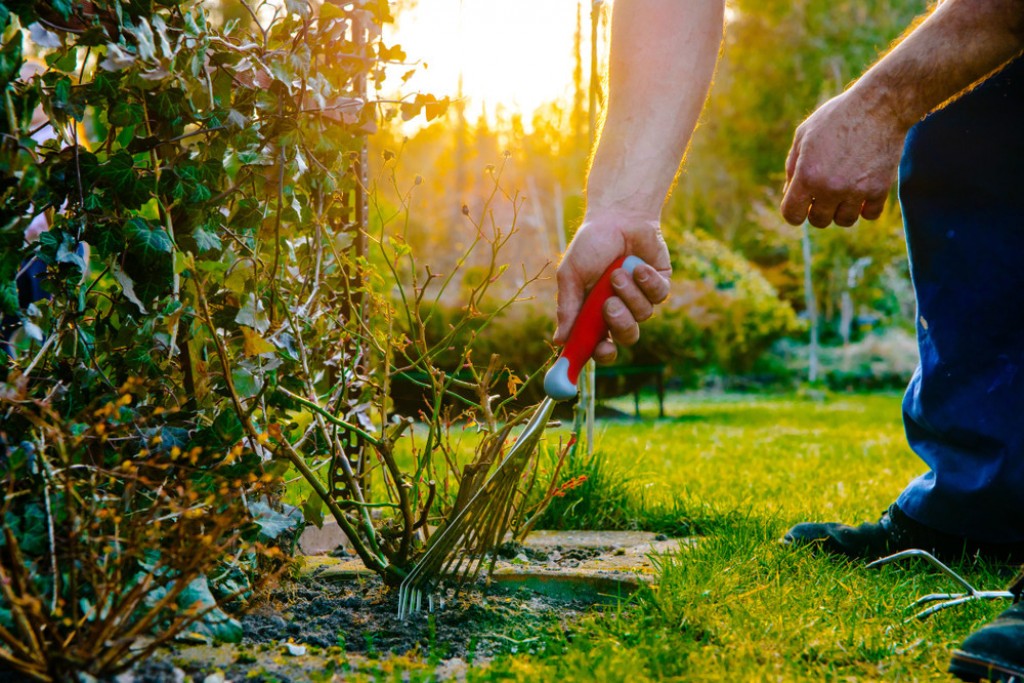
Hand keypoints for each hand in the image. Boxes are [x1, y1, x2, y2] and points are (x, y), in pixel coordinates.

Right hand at [554, 211, 670, 363]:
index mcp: (595, 313)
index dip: (601, 354)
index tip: (599, 350)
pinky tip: (637, 264)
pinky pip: (658, 295)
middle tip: (609, 306)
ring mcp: (641, 298)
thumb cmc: (591, 245)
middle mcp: (620, 310)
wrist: (619, 216)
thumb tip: (559, 341)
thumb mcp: (571, 275)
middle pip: (626, 337)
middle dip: (619, 324)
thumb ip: (568, 307)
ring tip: (619, 270)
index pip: (600, 344)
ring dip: (629, 293)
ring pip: (643, 315)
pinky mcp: (660, 285)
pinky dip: (646, 280)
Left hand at [780, 87, 908, 227]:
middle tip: (827, 190)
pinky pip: (870, 215)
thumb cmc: (837, 117)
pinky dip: (866, 207)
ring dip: (843, 209)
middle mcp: (829, 187)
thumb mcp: (804, 135)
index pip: (792, 215)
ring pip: (844, 220)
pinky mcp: (879, 189)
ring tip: (846, 188)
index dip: (795, 211)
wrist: (880, 105)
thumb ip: (792, 166)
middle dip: (819, 209)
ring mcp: (855, 190)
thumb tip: (788, 194)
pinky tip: (864, 190)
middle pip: (819, 221)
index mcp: (806, 175)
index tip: (803, 203)